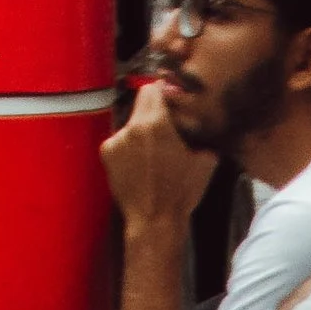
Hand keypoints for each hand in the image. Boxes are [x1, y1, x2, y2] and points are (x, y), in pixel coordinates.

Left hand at [101, 78, 215, 230]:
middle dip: (152, 110)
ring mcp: (116, 139)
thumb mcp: (204, 162)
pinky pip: (119, 139)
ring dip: (140, 129)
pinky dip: (128, 145)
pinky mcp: (106, 153)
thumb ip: (203, 137)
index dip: (162, 92)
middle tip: (163, 125)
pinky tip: (138, 161)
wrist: (154, 220)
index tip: (169, 100)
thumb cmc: (181, 192)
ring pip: (129, 122)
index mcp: (155, 123)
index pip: (152, 89)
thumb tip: (204, 126)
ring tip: (152, 149)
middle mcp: (132, 126)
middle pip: (140, 102)